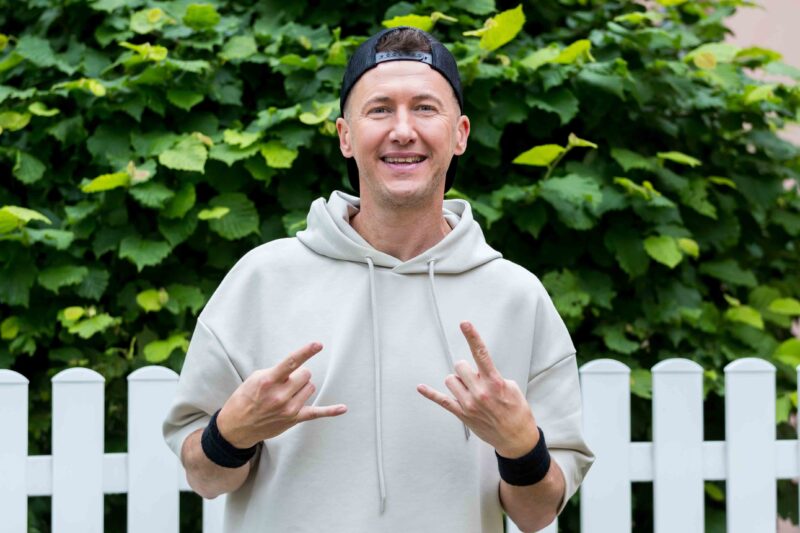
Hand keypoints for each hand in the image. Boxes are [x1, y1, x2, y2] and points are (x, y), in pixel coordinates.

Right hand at [216, 342, 346, 448]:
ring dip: (302, 388)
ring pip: (311, 388)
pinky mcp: (294, 419)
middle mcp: (280, 395)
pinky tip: (343, 408)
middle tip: (285, 382)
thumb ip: (277, 372)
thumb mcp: (255, 379)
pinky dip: (331, 411)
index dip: (306, 351)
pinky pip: (317, 413)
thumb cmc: (245, 399)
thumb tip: (297, 368)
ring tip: (286, 394)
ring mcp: (289, 409)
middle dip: (298, 375)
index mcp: (268, 381)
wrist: (236, 427)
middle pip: (306, 374)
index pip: (291, 362)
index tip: (318, 344)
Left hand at [417, 321, 538, 457]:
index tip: (464, 324)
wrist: (516, 438)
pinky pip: (442, 400)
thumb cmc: (516, 411)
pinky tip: (421, 387)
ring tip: (470, 390)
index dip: (472, 337)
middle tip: (476, 379)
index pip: (481, 354)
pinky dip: (430, 394)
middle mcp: (480, 392)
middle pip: (460, 366)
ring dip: (458, 381)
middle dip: (466, 369)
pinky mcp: (462, 414)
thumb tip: (476, 371)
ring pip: (450, 380)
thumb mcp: (511, 388)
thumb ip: (492, 376)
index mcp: (494, 382)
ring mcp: (469, 404)